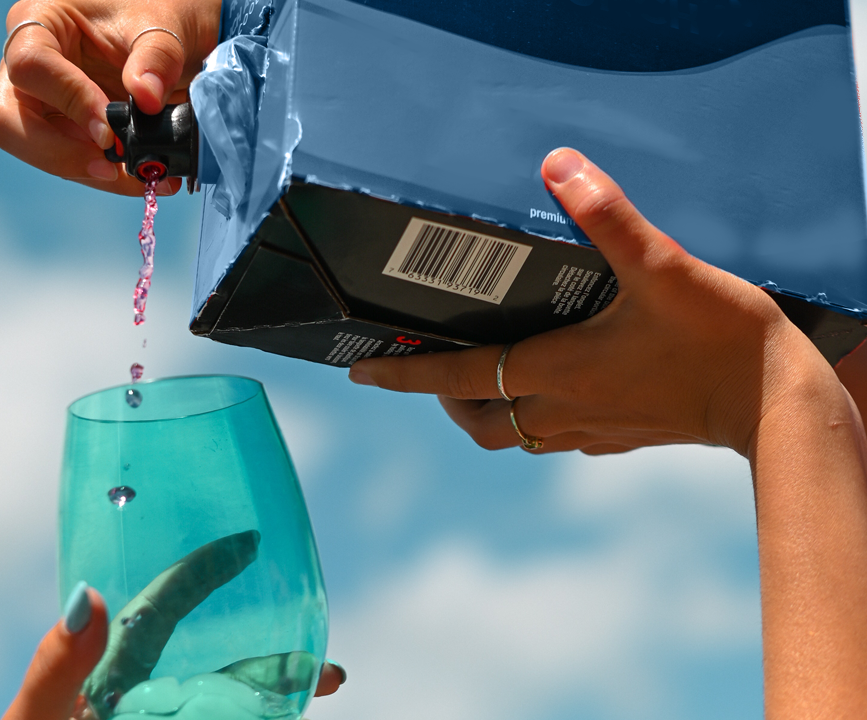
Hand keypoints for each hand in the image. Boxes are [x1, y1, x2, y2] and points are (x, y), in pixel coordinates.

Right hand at [0, 0, 221, 194]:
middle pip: (6, 121)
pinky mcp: (61, 130)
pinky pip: (69, 162)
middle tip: (109, 168)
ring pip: (36, 152)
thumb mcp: (161, 24)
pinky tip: (142, 179)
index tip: (109, 130)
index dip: (68, 101)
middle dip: (56, 153)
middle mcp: (25, 65)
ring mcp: (38, 102)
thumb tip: (146, 98)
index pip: (31, 66)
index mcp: (38, 21)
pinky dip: (105, 176)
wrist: (172, 33)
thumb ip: (156, 56)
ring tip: (142, 178)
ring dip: (87, 172)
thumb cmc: (156, 12)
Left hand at [3, 531, 344, 719]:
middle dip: (274, 662)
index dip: (204, 571)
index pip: (164, 607)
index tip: (248, 544)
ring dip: (279, 704)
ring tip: (324, 696)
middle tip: (327, 669)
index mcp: (109, 672)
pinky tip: (289, 719)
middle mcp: (144, 700)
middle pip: (219, 669)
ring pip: (230, 709)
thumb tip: (90, 596)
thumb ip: (54, 670)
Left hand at [348, 148, 834, 457]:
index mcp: (557, 368)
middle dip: (442, 397)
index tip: (361, 374)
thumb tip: (559, 166)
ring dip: (482, 411)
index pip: (458, 376)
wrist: (774, 401)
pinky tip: (546, 388)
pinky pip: (551, 438)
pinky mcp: (616, 439)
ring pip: (510, 435)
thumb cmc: (718, 336)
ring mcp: (588, 430)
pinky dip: (528, 418)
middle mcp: (562, 407)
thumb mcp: (662, 266)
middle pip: (475, 419)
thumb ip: (609, 215)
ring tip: (477, 378)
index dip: (405, 374)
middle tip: (429, 366)